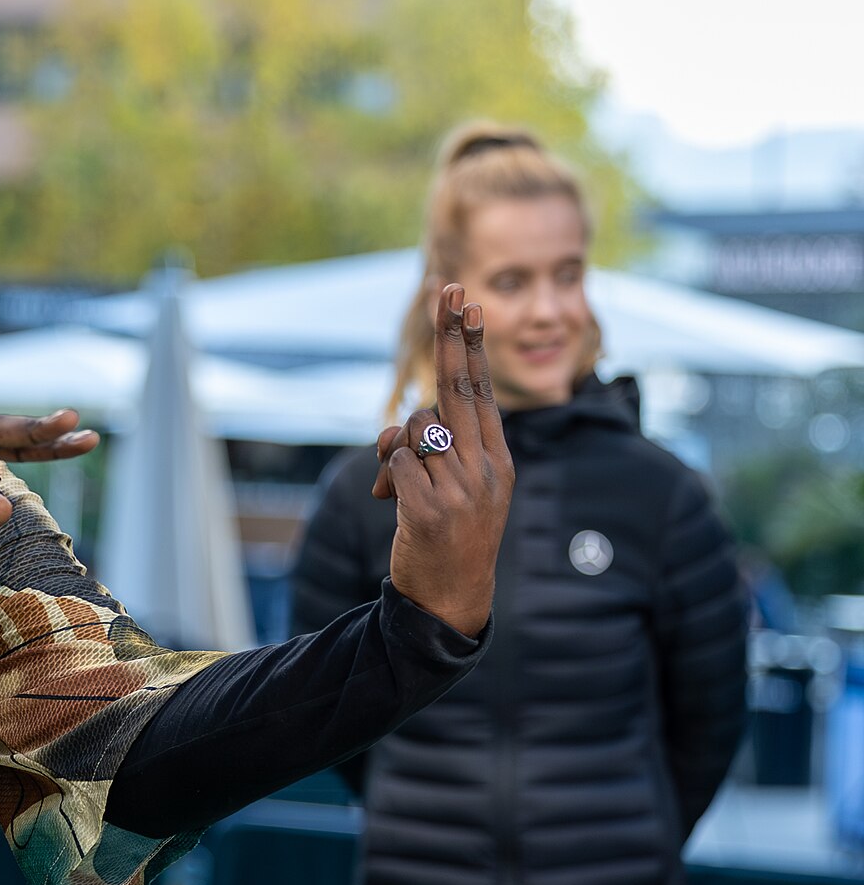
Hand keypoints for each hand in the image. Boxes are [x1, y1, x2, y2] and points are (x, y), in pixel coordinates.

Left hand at [369, 284, 513, 635]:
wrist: (452, 598)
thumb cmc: (448, 537)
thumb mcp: (454, 489)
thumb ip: (432, 449)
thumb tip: (396, 426)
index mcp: (498, 460)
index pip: (482, 392)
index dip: (471, 346)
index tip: (468, 304)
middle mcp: (486, 468)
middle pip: (459, 388)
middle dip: (450, 334)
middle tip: (447, 287)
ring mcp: (461, 489)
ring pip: (415, 429)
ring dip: (396, 449)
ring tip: (401, 489)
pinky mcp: (429, 509)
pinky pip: (394, 464)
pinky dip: (386, 477)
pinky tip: (394, 504)